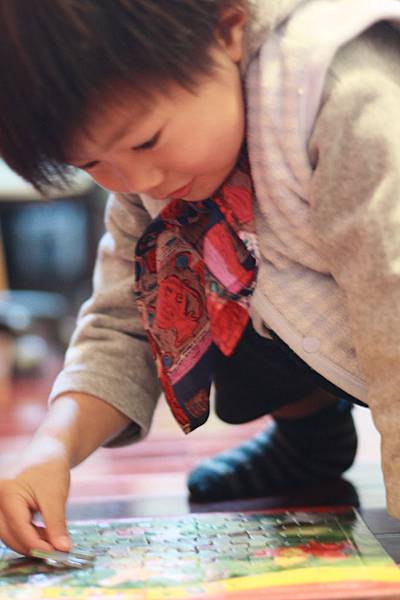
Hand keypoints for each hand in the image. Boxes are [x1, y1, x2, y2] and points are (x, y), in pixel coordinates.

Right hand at [0, 440, 71, 555]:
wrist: (48, 451)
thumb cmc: (51, 468)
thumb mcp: (56, 496)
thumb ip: (57, 524)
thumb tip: (63, 549)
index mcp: (8, 493)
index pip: (19, 529)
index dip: (38, 545)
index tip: (56, 554)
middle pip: (9, 535)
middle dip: (31, 546)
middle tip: (54, 552)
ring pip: (9, 533)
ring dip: (29, 542)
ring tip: (52, 542)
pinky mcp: (4, 507)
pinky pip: (12, 527)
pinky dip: (27, 534)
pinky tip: (45, 535)